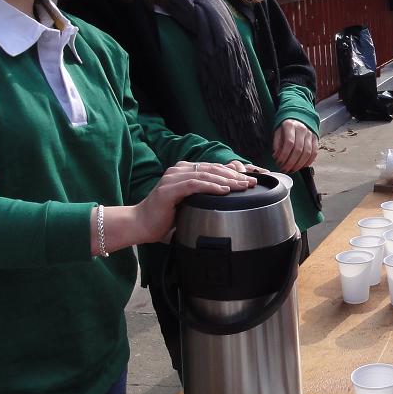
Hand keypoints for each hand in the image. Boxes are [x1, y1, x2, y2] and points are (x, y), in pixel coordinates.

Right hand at [116, 161, 255, 248]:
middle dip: (234, 176)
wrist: (140, 225)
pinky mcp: (169, 189)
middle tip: (251, 183)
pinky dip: (211, 187)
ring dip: (227, 181)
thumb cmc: (164, 217)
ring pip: (206, 175)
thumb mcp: (189, 204)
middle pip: (212, 169)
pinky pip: (194, 184)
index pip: (213, 168)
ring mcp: (173, 178)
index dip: (233, 173)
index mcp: (184, 171)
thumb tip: (226, 196)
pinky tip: (224, 191)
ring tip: (242, 187)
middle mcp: (178, 170)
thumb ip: (203, 196)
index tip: (250, 180)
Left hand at [272, 118, 317, 171]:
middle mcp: (302, 129)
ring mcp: (310, 134)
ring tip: (292, 170)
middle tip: (285, 169)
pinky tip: (302, 166)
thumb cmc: (286, 127)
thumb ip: (276, 143)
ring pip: (307, 153)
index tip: (279, 163)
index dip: (284, 155)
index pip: (289, 143)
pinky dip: (308, 162)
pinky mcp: (316, 139)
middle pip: (298, 149)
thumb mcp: (277, 131)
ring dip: (299, 164)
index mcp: (290, 125)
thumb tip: (277, 156)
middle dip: (291, 162)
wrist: (298, 118)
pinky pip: (314, 153)